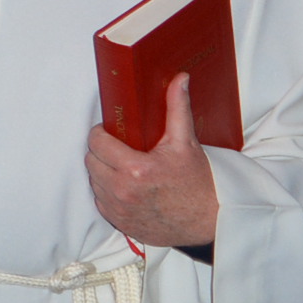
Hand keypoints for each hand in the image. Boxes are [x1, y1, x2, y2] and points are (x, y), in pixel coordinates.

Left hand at [86, 73, 219, 248]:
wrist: (211, 222)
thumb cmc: (199, 183)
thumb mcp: (186, 143)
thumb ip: (177, 108)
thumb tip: (179, 79)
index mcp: (135, 169)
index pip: (96, 142)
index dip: (101, 133)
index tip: (112, 132)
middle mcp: (122, 191)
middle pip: (91, 161)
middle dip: (102, 151)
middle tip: (119, 147)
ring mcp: (119, 210)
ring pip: (93, 181)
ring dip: (103, 172)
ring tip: (123, 166)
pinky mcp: (120, 223)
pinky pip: (100, 201)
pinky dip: (108, 192)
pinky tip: (126, 186)